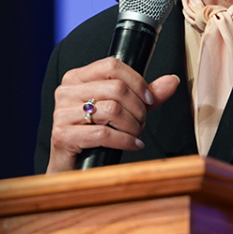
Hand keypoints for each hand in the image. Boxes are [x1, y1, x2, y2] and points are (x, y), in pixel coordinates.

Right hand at [46, 58, 179, 172]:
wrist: (71, 168)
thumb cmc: (94, 136)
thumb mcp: (122, 110)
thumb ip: (144, 95)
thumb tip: (171, 80)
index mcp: (76, 78)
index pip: (112, 65)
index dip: (137, 82)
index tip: (149, 99)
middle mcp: (65, 91)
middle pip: (116, 89)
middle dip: (138, 109)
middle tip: (141, 122)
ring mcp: (61, 113)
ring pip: (112, 110)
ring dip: (133, 126)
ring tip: (135, 134)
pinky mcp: (63, 135)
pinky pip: (103, 134)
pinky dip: (125, 140)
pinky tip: (133, 145)